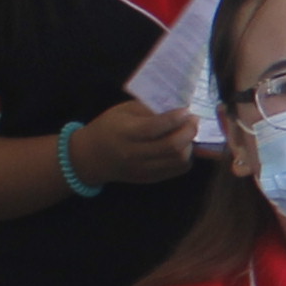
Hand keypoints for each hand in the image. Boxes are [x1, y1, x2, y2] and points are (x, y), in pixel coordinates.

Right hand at [68, 98, 200, 185]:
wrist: (91, 157)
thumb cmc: (109, 127)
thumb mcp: (123, 111)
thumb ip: (149, 108)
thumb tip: (177, 107)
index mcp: (125, 133)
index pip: (154, 128)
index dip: (175, 118)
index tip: (187, 110)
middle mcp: (134, 154)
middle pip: (172, 147)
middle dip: (189, 131)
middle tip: (193, 120)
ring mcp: (143, 169)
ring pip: (179, 160)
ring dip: (190, 144)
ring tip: (188, 132)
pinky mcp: (150, 178)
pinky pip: (177, 170)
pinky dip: (186, 157)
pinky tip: (182, 146)